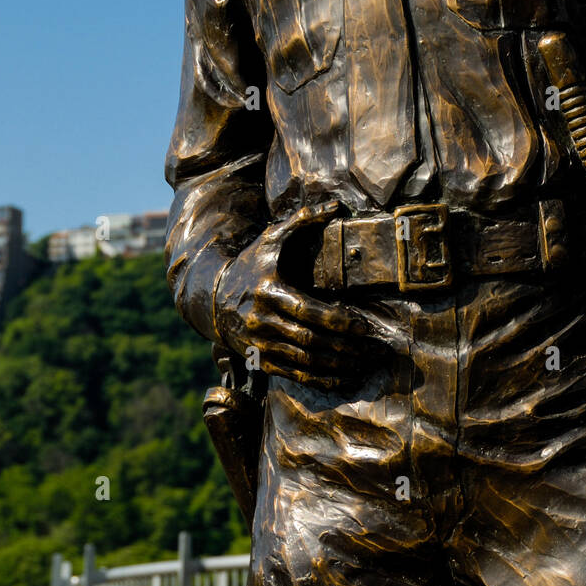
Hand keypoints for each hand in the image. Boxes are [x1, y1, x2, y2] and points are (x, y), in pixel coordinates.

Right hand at [214, 200, 379, 389]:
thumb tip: (337, 205)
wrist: (213, 295)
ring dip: (337, 366)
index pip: (308, 311)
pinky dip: (321, 380)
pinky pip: (294, 375)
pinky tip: (344, 378)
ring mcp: (260, 343)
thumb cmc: (253, 263)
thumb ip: (304, 220)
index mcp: (270, 290)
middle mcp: (262, 320)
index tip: (363, 326)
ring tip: (365, 365)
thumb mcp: (273, 237)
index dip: (337, 321)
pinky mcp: (260, 359)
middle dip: (344, 347)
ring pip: (304, 361)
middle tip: (373, 350)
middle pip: (309, 340)